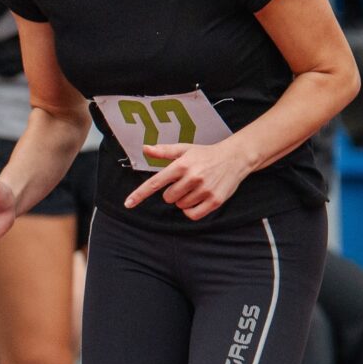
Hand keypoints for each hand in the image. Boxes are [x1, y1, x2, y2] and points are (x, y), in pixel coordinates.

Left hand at [124, 139, 250, 219]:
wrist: (235, 158)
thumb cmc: (206, 154)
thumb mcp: (185, 149)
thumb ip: (164, 151)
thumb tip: (145, 148)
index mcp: (182, 165)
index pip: (155, 182)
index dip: (140, 194)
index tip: (128, 204)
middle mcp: (192, 177)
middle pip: (168, 198)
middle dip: (173, 193)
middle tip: (185, 183)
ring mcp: (204, 190)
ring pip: (181, 206)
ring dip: (184, 200)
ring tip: (195, 188)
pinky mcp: (215, 200)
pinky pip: (193, 215)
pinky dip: (191, 211)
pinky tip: (197, 201)